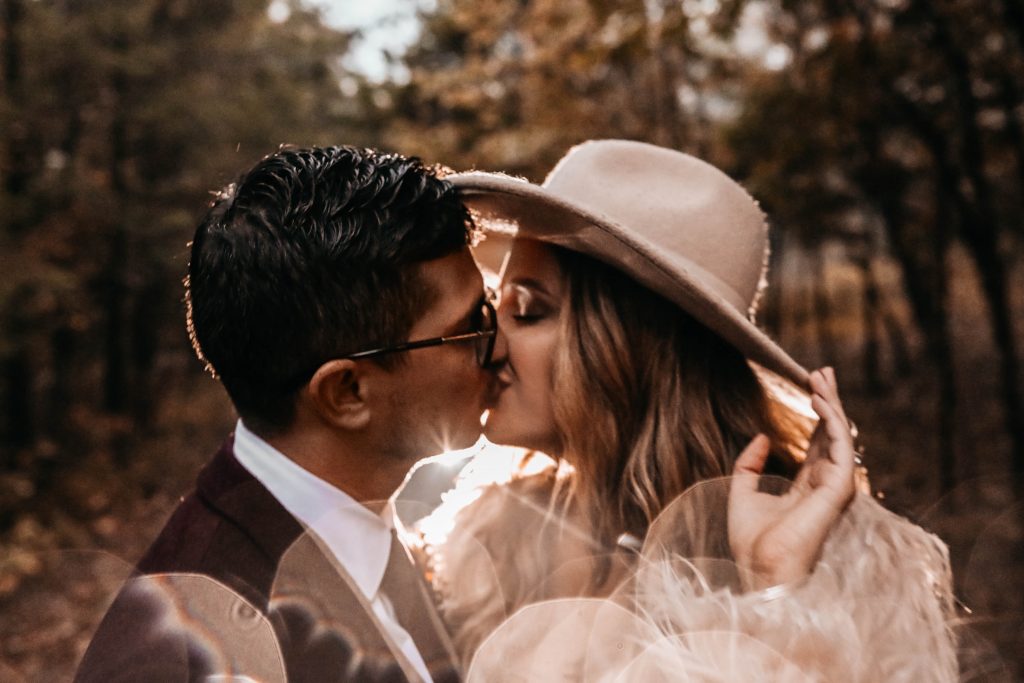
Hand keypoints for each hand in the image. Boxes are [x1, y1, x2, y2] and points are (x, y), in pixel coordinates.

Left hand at [727, 367, 856, 588]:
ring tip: (820, 376)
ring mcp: (834, 488)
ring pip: (840, 436)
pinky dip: (833, 422)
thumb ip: (750, 464)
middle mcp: (824, 485)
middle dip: (828, 401)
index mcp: (806, 487)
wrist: (761, 567)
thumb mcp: (742, 493)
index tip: (809, 385)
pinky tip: (820, 401)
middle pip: (832, 434)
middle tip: (821, 370)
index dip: (815, 414)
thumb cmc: (752, 542)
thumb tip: (762, 436)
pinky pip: (842, 448)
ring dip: (832, 404)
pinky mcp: (839, 490)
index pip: (817, 443)